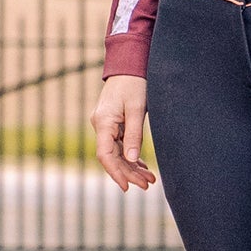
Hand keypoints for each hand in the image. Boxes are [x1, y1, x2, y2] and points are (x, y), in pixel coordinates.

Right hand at [91, 75, 155, 190]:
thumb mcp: (136, 109)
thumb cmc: (134, 83)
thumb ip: (134, 135)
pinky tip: (142, 166)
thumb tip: (132, 160)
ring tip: (149, 179)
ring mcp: (106, 125)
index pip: (105, 155)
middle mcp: (101, 125)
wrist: (129, 64)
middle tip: (148, 185)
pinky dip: (131, 156)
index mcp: (103, 122)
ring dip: (132, 166)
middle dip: (129, 173)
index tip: (128, 186)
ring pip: (117, 152)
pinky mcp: (113, 123)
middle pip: (112, 157)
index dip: (116, 173)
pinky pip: (120, 145)